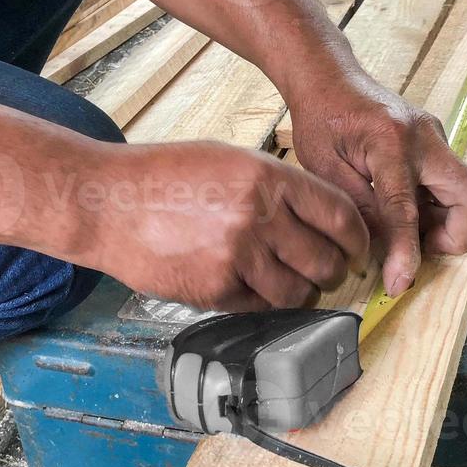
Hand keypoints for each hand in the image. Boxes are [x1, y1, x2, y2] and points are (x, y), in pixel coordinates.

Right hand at [95, 141, 369, 311]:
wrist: (107, 203)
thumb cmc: (166, 176)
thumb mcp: (230, 160)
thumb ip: (277, 186)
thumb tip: (321, 218)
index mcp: (269, 178)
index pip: (341, 216)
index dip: (358, 240)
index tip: (358, 251)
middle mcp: (259, 217)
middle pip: (327, 261)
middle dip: (334, 273)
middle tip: (327, 273)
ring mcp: (237, 256)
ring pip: (298, 293)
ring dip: (301, 293)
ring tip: (290, 284)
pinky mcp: (215, 290)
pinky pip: (259, 307)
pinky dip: (262, 302)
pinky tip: (250, 287)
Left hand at [287, 72, 466, 297]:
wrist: (330, 79)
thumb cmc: (321, 118)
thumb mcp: (325, 169)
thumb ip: (358, 209)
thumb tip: (382, 250)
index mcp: (390, 142)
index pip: (407, 208)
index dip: (408, 251)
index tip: (401, 281)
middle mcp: (425, 138)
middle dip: (456, 235)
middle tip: (420, 248)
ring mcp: (436, 139)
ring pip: (466, 194)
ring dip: (445, 223)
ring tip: (404, 229)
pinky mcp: (436, 145)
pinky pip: (450, 186)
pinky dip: (436, 208)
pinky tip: (403, 212)